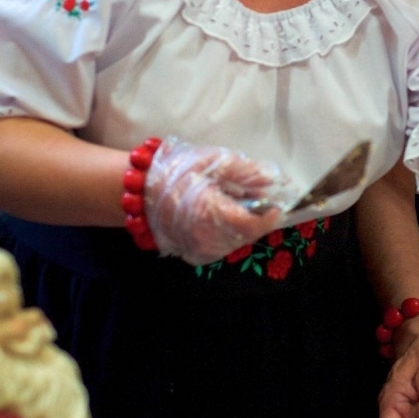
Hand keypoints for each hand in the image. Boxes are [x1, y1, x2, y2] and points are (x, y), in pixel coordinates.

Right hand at [145, 137, 283, 265]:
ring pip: (236, 242)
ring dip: (245, 225)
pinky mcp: (195, 255)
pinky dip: (230, 232)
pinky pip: (223, 246)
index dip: (269, 215)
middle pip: (247, 234)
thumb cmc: (177, 171)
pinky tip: (224, 214)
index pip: (252, 225)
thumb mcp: (213, 162)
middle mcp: (206, 240)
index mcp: (209, 215)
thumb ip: (246, 172)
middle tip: (260, 198)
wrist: (141, 191)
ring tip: (238, 203)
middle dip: (258, 217)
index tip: (277, 203)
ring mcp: (200, 251)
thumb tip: (274, 180)